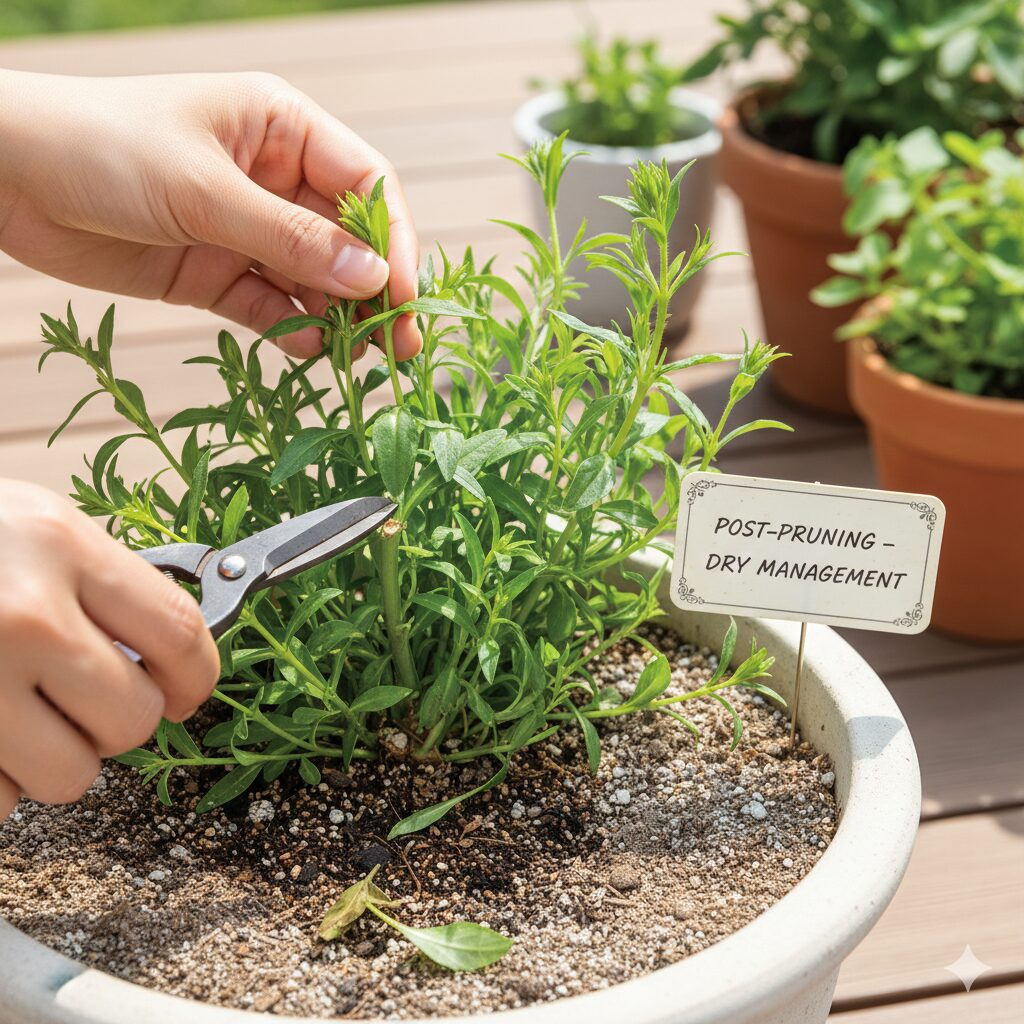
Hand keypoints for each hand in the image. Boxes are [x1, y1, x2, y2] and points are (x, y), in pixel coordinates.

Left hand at [0, 70, 420, 358]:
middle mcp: (274, 179)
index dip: (393, 239)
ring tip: (363, 360)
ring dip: (340, 319)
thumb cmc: (101, 145)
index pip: (365, 183)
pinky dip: (292, 330)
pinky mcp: (216, 272)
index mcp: (282, 129)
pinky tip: (307, 349)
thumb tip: (372, 279)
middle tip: (402, 345)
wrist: (7, 178)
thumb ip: (291, 239)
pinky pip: (271, 307)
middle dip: (377, 291)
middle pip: (349, 240)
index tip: (404, 293)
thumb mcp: (204, 190)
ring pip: (315, 280)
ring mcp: (246, 229)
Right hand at [0, 480, 219, 820]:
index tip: (183, 693)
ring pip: (72, 776)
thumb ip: (102, 585)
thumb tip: (170, 655)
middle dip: (118, 722)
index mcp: (62, 547)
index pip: (180, 634)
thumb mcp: (35, 528)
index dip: (196, 678)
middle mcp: (23, 614)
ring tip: (22, 715)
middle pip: (132, 718)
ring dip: (57, 760)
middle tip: (83, 699)